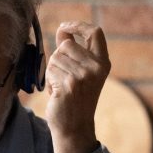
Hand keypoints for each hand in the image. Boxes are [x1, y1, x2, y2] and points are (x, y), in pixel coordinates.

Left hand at [45, 21, 109, 152]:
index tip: (64, 26)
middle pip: (66, 44)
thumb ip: (74, 52)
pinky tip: (57, 93)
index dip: (78, 25)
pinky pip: (50, 71)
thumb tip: (63, 30)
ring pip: (55, 57)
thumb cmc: (74, 98)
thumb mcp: (81, 72)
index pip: (95, 32)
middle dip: (58, 58)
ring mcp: (82, 76)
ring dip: (52, 71)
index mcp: (103, 63)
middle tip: (63, 77)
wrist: (74, 126)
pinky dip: (49, 81)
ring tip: (62, 87)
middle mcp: (95, 68)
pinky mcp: (68, 84)